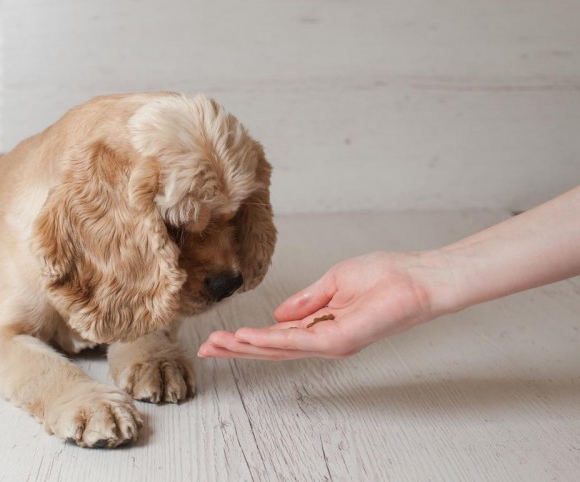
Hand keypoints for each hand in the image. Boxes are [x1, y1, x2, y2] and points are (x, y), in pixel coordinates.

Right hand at [199, 251, 444, 359]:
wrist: (418, 278)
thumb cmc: (386, 276)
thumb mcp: (334, 282)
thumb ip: (306, 301)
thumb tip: (277, 313)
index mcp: (321, 325)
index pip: (276, 337)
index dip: (246, 339)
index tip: (219, 337)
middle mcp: (324, 340)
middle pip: (273, 349)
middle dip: (238, 349)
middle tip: (208, 348)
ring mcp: (331, 342)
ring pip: (280, 349)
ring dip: (246, 347)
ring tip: (218, 344)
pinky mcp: (340, 339)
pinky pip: (298, 341)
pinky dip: (270, 340)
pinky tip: (247, 337)